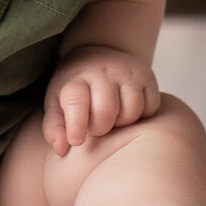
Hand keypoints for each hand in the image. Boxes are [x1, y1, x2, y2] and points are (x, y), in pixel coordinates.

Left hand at [44, 45, 160, 154]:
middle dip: (100, 127)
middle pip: (106, 111)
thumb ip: (54, 127)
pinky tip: (129, 111)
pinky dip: (142, 116)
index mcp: (76, 79)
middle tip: (96, 126)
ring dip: (123, 123)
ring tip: (113, 118)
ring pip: (132, 110)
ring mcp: (127, 72)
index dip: (76, 125)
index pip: (75, 100)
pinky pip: (151, 106)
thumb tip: (62, 148)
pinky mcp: (147, 76)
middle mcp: (102, 71)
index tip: (76, 141)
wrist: (99, 57)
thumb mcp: (57, 103)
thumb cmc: (77, 89)